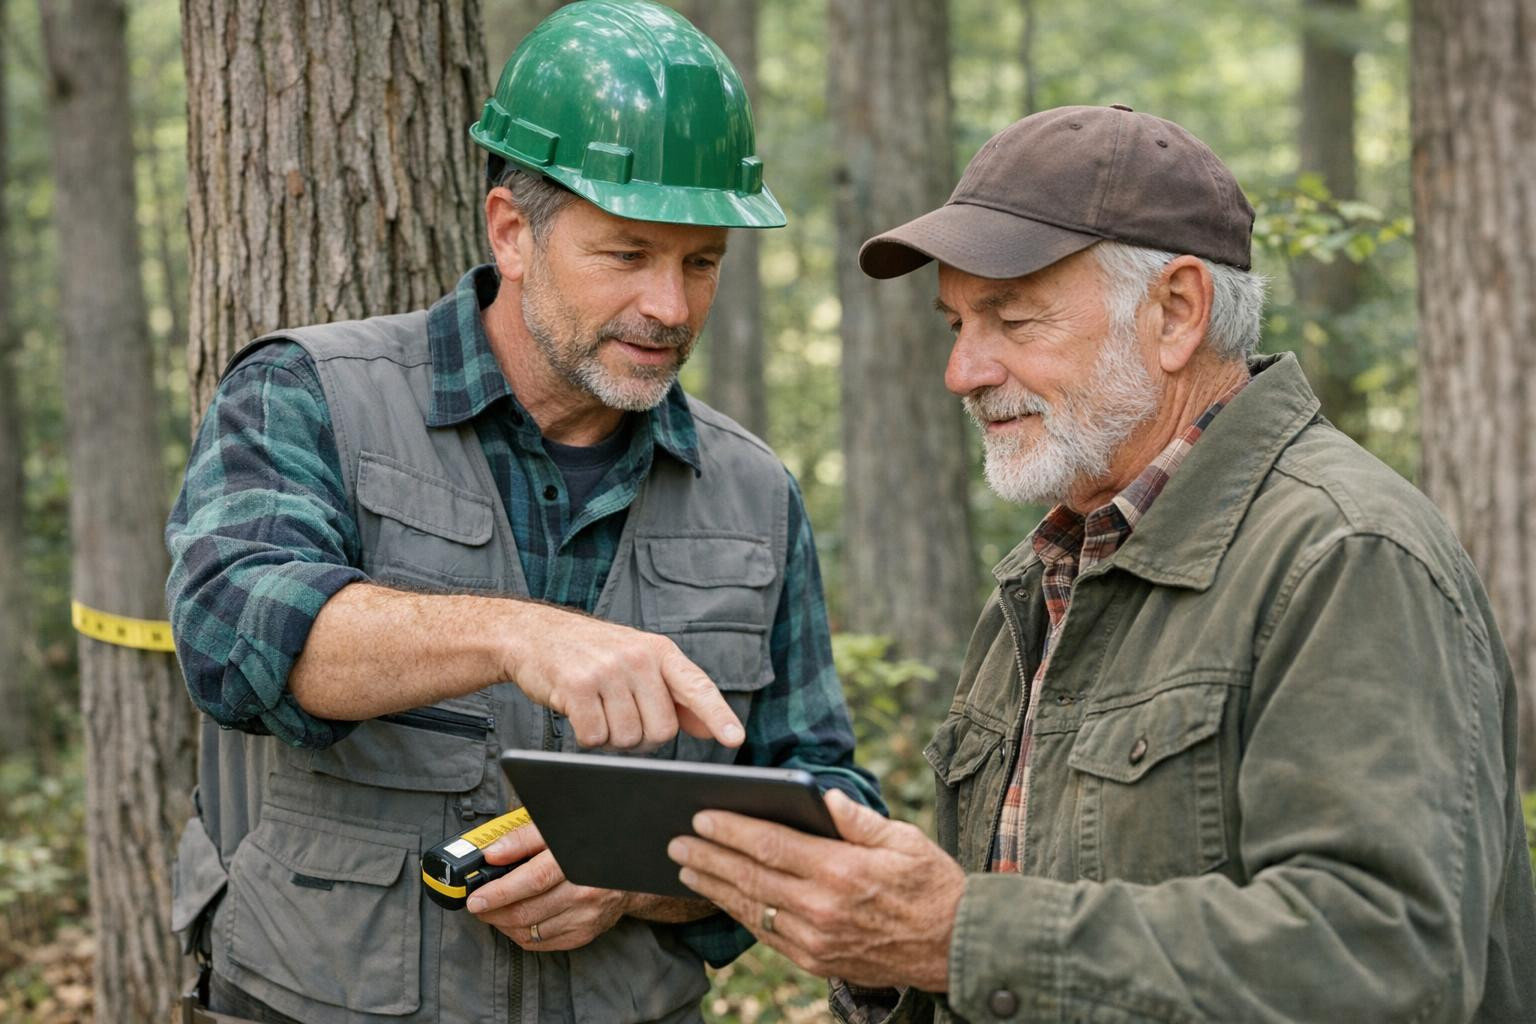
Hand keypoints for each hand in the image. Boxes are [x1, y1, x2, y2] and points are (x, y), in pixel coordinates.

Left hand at [467, 822, 628, 950]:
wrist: (625, 870)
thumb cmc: (587, 846)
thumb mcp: (556, 831)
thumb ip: (522, 839)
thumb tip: (492, 854)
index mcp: (575, 861)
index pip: (533, 880)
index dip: (500, 891)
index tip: (477, 898)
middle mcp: (584, 891)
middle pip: (527, 911)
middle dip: (494, 911)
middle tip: (478, 904)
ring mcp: (585, 917)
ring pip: (530, 931)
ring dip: (503, 924)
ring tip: (494, 911)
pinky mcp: (584, 934)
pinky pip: (541, 943)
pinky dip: (520, 934)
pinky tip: (514, 921)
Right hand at [503, 604, 743, 750]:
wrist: (534, 634)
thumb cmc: (592, 654)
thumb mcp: (639, 663)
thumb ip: (674, 695)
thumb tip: (707, 727)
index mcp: (660, 651)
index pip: (696, 687)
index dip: (717, 716)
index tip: (735, 739)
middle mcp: (638, 658)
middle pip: (661, 731)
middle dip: (642, 736)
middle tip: (620, 715)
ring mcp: (607, 671)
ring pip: (628, 740)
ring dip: (611, 737)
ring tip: (597, 708)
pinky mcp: (577, 687)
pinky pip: (595, 738)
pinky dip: (587, 737)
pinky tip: (579, 712)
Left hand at [667, 789, 965, 991]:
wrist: (955, 947)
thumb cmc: (932, 884)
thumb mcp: (903, 839)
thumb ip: (856, 818)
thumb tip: (819, 795)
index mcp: (842, 871)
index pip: (771, 845)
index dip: (731, 830)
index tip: (701, 816)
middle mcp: (823, 908)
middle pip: (751, 878)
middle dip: (709, 858)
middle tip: (676, 842)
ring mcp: (817, 940)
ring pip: (753, 909)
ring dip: (715, 888)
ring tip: (686, 869)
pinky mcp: (818, 961)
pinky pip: (768, 935)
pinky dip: (741, 915)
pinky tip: (723, 899)